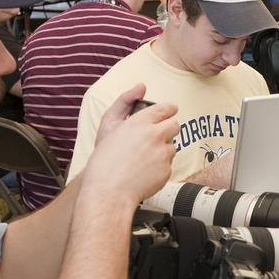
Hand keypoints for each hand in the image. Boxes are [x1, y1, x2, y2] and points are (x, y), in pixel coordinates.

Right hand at [85, 87, 178, 203]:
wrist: (108, 192)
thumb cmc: (104, 162)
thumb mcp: (110, 126)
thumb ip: (126, 104)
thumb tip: (142, 86)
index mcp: (139, 122)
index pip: (165, 108)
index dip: (168, 110)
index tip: (169, 111)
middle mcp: (154, 135)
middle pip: (175, 125)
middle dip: (169, 129)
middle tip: (158, 137)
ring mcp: (162, 153)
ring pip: (172, 146)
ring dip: (163, 150)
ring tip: (143, 160)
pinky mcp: (167, 170)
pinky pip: (168, 165)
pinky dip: (160, 168)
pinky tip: (144, 173)